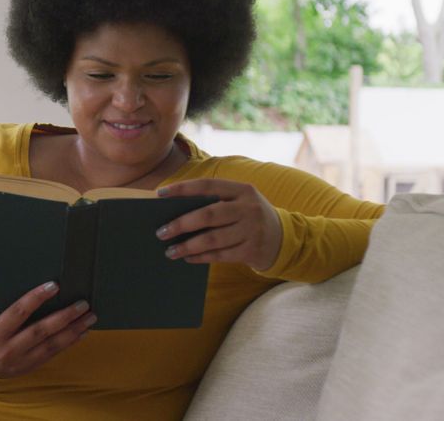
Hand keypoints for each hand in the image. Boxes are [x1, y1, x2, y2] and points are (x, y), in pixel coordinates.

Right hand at [0, 281, 95, 378]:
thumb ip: (9, 308)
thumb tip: (38, 287)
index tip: (54, 285)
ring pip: (51, 345)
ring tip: (89, 317)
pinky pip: (53, 354)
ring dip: (73, 330)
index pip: (18, 312)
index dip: (36, 298)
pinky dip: (69, 342)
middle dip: (64, 317)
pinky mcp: (30, 367)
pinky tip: (81, 332)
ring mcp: (20, 360)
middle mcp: (8, 348)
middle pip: (41, 331)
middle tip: (83, 304)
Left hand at [156, 179, 282, 270]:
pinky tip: (188, 258)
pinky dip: (201, 257)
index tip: (160, 194)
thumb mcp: (240, 201)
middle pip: (208, 214)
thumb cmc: (249, 217)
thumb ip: (215, 201)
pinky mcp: (252, 250)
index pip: (207, 185)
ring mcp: (251, 230)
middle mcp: (248, 208)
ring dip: (188, 246)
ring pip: (212, 239)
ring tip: (170, 251)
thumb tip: (175, 211)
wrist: (283, 238)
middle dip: (181, 224)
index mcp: (242, 189)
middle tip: (161, 232)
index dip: (182, 188)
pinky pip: (220, 255)